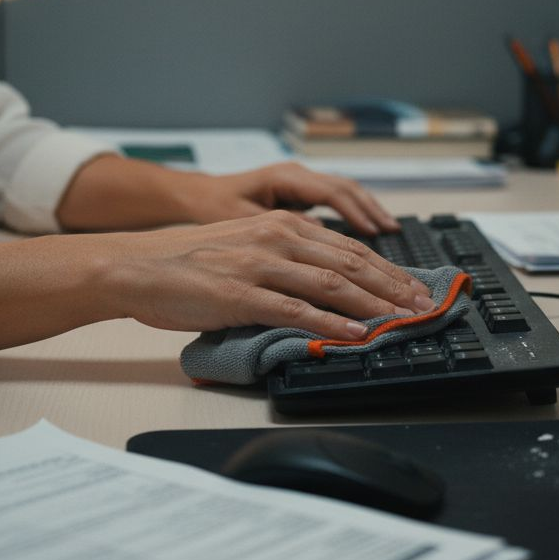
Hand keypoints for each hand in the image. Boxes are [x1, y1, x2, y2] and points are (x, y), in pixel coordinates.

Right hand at [100, 210, 434, 337]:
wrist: (136, 266)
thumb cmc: (188, 262)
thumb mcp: (246, 246)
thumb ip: (286, 258)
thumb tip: (326, 285)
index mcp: (281, 225)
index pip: (347, 248)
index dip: (387, 269)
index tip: (414, 288)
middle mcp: (276, 238)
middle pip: (350, 263)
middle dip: (393, 287)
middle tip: (423, 307)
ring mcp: (259, 266)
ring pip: (330, 285)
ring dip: (373, 305)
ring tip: (401, 321)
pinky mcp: (240, 295)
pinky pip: (294, 310)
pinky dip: (329, 324)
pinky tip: (353, 334)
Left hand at [186, 162, 399, 234]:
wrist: (193, 197)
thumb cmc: (212, 209)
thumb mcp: (240, 221)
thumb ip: (279, 232)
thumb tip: (318, 239)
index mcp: (284, 178)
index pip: (332, 193)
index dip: (357, 215)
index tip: (378, 234)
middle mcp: (296, 174)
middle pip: (347, 190)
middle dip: (373, 212)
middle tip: (394, 233)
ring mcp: (299, 182)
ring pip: (345, 191)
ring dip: (369, 210)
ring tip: (391, 230)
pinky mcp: (298, 193)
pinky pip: (335, 199)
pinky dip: (354, 212)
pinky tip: (368, 230)